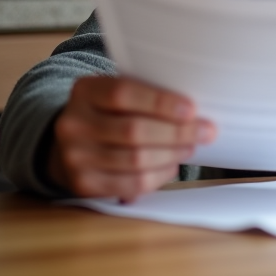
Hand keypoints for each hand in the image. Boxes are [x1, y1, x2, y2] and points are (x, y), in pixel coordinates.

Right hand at [48, 75, 215, 200]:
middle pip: (133, 130)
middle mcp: (73, 124)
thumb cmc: (108, 113)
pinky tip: (171, 165)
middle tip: (205, 131)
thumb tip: (192, 110)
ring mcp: (75, 156)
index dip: (160, 102)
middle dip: (177, 132)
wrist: (70, 144)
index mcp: (85, 91)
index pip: (122, 93)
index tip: (191, 109)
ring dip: (172, 154)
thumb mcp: (116, 94)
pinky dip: (159, 176)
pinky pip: (131, 184)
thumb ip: (145, 95)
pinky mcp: (84, 184)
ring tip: (190, 147)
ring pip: (135, 160)